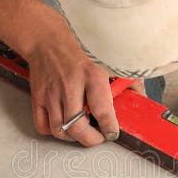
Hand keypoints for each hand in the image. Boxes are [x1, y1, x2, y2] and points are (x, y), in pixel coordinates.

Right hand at [25, 14, 119, 145]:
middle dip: (92, 139)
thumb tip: (138, 98)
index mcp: (92, 75)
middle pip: (77, 127)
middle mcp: (70, 86)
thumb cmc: (79, 47)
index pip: (102, 111)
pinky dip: (54, 131)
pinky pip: (43, 125)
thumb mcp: (107, 59)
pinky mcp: (38, 97)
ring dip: (74, 137)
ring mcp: (51, 93)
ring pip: (60, 130)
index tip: (113, 132)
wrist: (47, 38)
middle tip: (99, 136)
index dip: (110, 128)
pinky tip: (64, 125)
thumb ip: (126, 80)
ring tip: (83, 131)